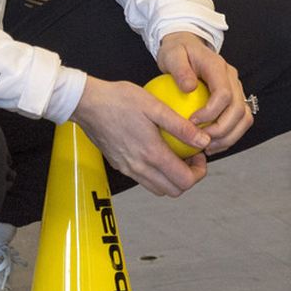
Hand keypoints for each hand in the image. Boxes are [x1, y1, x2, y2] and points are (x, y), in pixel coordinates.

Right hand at [70, 75, 208, 196]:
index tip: (200, 154)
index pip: (184, 181)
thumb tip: (204, 141)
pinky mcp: (119, 166)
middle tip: (191, 156)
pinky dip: (157, 174)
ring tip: (177, 155)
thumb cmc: (119, 100)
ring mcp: (128, 169)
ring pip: (158, 189)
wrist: (87, 103)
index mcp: (151, 154)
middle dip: (188, 177)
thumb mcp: (155, 107)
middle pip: (173, 191)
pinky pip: (144, 180)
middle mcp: (139, 168)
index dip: (199, 172)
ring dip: (172, 178)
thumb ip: (181, 127)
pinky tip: (158, 152)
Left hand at [155, 32, 252, 154]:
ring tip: (208, 147)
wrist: (187, 47)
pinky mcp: (234, 100)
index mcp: (219, 67)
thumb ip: (179, 69)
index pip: (224, 94)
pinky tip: (210, 145)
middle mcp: (233, 79)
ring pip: (244, 118)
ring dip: (229, 137)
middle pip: (238, 110)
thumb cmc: (178, 51)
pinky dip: (229, 136)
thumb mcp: (172, 54)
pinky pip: (239, 121)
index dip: (210, 113)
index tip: (191, 122)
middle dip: (221, 130)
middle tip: (200, 140)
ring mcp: (236, 89)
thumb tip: (189, 87)